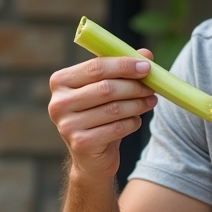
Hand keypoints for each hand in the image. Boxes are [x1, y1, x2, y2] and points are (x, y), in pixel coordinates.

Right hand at [48, 49, 158, 180]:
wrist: (90, 157)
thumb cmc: (98, 115)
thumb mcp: (106, 89)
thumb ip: (122, 69)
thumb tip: (146, 53)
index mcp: (60, 81)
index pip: (96, 67)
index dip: (124, 65)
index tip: (147, 67)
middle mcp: (58, 103)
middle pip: (106, 88)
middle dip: (134, 86)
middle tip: (152, 87)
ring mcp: (67, 125)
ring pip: (114, 109)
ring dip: (137, 104)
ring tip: (150, 101)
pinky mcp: (80, 143)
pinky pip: (116, 128)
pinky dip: (132, 123)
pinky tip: (136, 120)